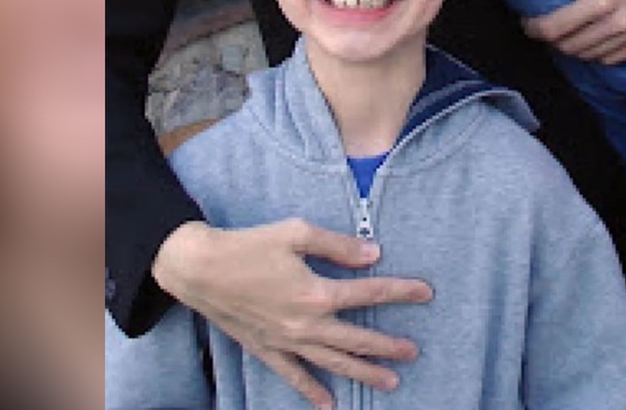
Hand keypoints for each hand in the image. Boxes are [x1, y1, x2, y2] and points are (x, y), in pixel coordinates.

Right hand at [153, 219, 431, 408]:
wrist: (198, 268)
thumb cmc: (248, 245)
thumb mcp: (296, 233)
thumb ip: (338, 246)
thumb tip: (374, 254)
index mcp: (316, 292)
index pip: (370, 293)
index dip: (401, 292)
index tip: (426, 292)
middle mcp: (305, 324)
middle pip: (357, 339)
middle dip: (388, 347)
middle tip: (413, 352)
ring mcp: (286, 341)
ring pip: (332, 363)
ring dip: (363, 373)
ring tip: (390, 382)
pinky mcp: (266, 349)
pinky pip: (293, 376)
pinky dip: (311, 391)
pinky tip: (328, 404)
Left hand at [522, 0, 625, 64]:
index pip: (556, 28)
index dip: (534, 28)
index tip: (526, 22)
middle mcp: (620, 22)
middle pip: (571, 46)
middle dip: (550, 39)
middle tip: (543, 26)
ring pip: (590, 55)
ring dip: (571, 47)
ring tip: (563, 32)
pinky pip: (613, 57)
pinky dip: (596, 52)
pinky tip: (589, 37)